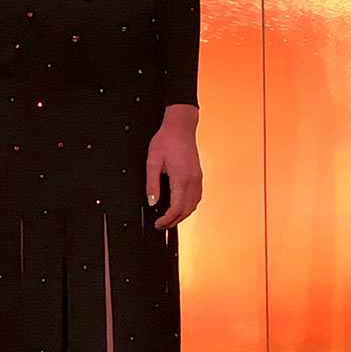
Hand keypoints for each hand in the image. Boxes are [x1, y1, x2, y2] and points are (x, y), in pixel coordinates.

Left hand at [146, 104, 201, 228]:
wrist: (181, 127)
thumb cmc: (166, 140)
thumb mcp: (153, 161)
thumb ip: (152, 184)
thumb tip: (152, 202)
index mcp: (181, 179)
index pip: (177, 208)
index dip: (167, 220)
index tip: (157, 223)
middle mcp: (193, 180)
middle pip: (187, 210)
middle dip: (174, 221)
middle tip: (161, 224)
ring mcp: (198, 178)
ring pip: (194, 205)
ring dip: (182, 215)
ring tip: (169, 218)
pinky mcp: (198, 175)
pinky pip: (196, 197)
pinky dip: (188, 206)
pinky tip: (180, 206)